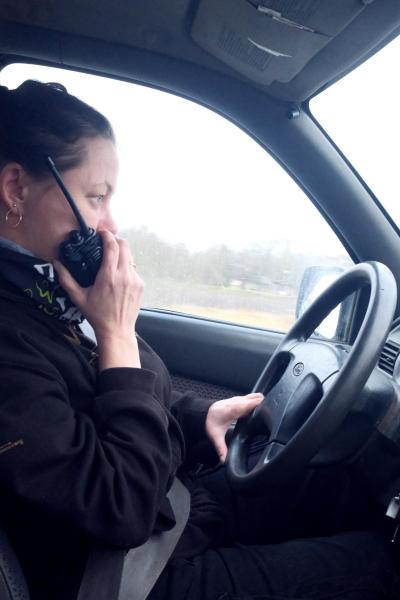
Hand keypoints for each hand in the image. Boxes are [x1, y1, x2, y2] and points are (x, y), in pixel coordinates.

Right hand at [54, 231, 143, 368]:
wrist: (117, 331)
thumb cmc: (97, 315)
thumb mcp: (78, 298)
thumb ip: (66, 279)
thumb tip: (56, 263)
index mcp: (108, 277)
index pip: (112, 246)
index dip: (107, 235)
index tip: (101, 233)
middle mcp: (124, 276)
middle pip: (125, 246)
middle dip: (115, 240)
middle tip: (106, 243)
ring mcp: (135, 280)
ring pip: (130, 257)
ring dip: (121, 254)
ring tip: (111, 260)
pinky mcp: (140, 285)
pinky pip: (134, 269)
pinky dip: (126, 267)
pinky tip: (118, 276)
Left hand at [205, 393, 263, 462]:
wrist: (203, 412)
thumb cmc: (210, 422)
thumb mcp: (215, 437)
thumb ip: (221, 449)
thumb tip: (225, 460)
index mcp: (233, 410)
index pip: (248, 404)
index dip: (259, 405)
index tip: (269, 409)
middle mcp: (237, 402)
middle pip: (255, 398)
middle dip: (265, 404)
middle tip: (273, 414)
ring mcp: (238, 399)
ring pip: (254, 396)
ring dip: (262, 402)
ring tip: (270, 412)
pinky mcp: (239, 399)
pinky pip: (252, 398)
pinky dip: (258, 401)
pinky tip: (262, 408)